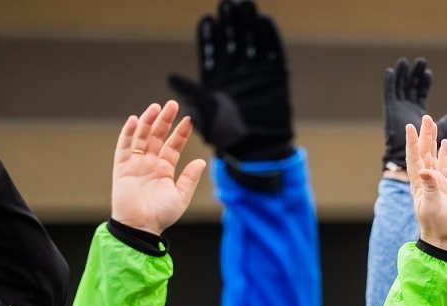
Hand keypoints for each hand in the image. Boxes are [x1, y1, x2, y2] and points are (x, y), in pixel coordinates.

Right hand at [111, 101, 207, 235]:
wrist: (141, 226)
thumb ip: (190, 178)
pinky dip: (128, 133)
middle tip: (172, 104)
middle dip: (165, 120)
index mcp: (165, 169)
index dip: (180, 133)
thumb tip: (201, 161)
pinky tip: (135, 120)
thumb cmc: (161, 214)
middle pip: (157, 136)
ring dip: (148, 122)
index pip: (173, 145)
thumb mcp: (181, 196)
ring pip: (142, 137)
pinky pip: (124, 146)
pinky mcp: (122, 166)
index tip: (189, 119)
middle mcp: (150, 162)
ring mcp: (136, 162)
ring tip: (156, 107)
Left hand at [167, 0, 292, 160]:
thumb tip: (171, 78)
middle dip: (230, 23)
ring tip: (245, 6)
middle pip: (231, 41)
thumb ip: (191, 93)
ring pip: (251, 43)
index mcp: (216, 79)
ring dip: (248, 24)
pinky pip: (273, 55)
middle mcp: (236, 73)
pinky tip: (264, 21)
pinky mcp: (275, 79)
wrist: (256, 150)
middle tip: (227, 5)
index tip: (207, 21)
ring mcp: (256, 75)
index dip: (209, 37)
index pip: (212, 51)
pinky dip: (270, 38)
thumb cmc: (226, 136)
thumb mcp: (203, 114)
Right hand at [382, 58, 446, 171]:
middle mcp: (409, 112)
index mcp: (419, 114)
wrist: (412, 170)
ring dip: (403, 75)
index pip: (422, 96)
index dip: (424, 84)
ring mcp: (399, 111)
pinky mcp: (390, 111)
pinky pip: (389, 94)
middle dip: (416, 76)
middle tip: (421, 61)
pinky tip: (391, 71)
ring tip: (405, 61)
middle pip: (412, 90)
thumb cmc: (426, 154)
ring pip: (401, 89)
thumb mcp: (440, 132)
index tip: (429, 73)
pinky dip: (389, 83)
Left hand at [407, 116, 446, 250]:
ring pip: (433, 157)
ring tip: (434, 125)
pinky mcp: (444, 188)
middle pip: (424, 153)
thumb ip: (430, 188)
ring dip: (432, 142)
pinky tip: (446, 145)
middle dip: (425, 135)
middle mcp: (425, 180)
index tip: (411, 126)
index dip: (412, 142)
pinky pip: (444, 167)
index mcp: (419, 183)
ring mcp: (434, 184)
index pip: (414, 158)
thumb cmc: (436, 225)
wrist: (443, 239)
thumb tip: (426, 171)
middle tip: (427, 118)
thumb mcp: (433, 206)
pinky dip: (444, 155)